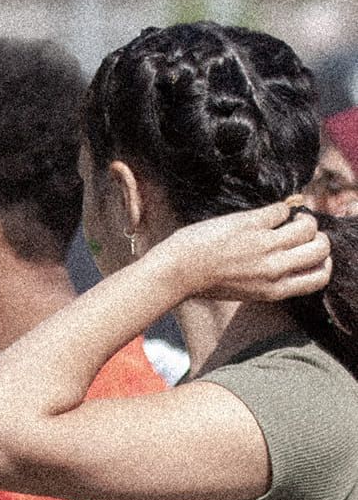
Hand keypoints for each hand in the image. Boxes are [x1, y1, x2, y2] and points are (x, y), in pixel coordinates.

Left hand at [166, 201, 331, 304]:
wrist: (178, 272)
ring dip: (301, 218)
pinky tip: (261, 216)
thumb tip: (294, 255)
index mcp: (274, 290)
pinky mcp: (251, 225)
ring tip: (284, 221)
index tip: (308, 252)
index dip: (321, 261)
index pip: (320, 277)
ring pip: (307, 225)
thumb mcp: (248, 290)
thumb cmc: (207, 281)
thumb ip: (272, 278)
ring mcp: (264, 246)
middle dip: (316, 236)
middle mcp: (274, 270)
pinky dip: (277, 209)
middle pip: (321, 248)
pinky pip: (281, 210)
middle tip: (298, 232)